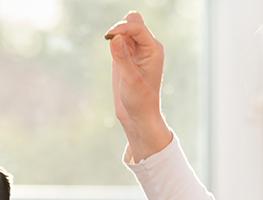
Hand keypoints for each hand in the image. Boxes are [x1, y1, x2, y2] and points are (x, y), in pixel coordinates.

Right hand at [106, 11, 171, 161]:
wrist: (139, 115)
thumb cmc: (140, 100)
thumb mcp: (130, 79)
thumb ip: (121, 56)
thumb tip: (114, 36)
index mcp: (154, 49)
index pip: (138, 27)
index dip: (122, 27)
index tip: (108, 35)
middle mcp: (148, 47)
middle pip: (133, 22)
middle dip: (120, 29)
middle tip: (113, 46)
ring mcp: (138, 51)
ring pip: (125, 29)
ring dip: (116, 37)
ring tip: (117, 58)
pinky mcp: (128, 56)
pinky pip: (119, 40)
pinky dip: (113, 43)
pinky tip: (115, 59)